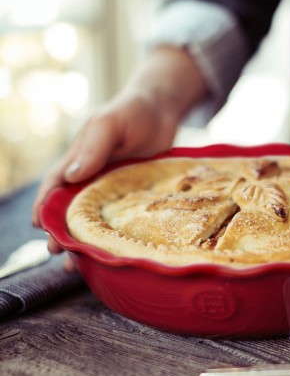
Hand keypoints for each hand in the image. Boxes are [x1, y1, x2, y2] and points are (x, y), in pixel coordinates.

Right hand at [32, 47, 207, 256]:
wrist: (164, 112)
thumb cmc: (132, 112)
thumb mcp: (109, 124)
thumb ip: (93, 148)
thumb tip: (72, 176)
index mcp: (79, 160)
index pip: (55, 187)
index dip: (45, 207)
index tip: (41, 227)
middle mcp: (92, 177)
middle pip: (71, 209)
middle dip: (62, 231)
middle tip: (57, 252)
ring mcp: (113, 188)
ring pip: (95, 218)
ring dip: (85, 239)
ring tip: (78, 263)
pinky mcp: (133, 195)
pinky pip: (121, 218)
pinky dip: (114, 234)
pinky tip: (114, 252)